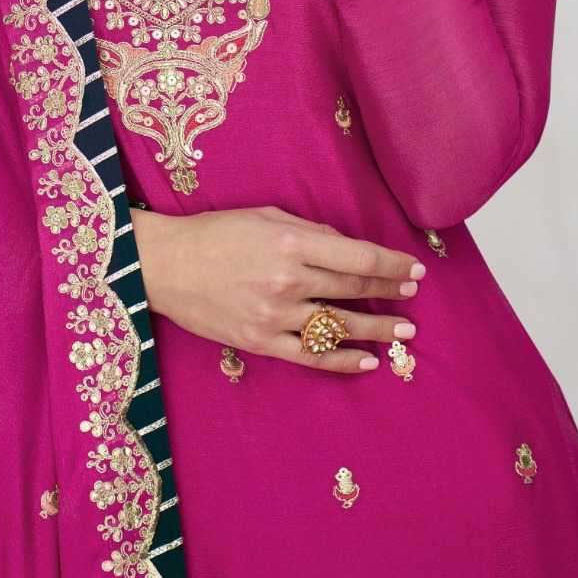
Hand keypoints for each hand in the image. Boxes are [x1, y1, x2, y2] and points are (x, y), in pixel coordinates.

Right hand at [135, 204, 423, 374]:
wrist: (164, 265)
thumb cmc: (215, 233)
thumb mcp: (265, 216)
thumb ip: (309, 231)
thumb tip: (347, 248)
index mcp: (290, 243)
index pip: (358, 257)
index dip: (391, 265)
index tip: (413, 269)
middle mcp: (288, 280)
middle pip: (353, 289)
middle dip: (389, 292)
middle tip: (412, 295)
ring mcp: (275, 315)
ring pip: (339, 326)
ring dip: (377, 329)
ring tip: (404, 332)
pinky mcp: (261, 342)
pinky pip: (311, 355)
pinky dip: (342, 360)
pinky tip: (367, 361)